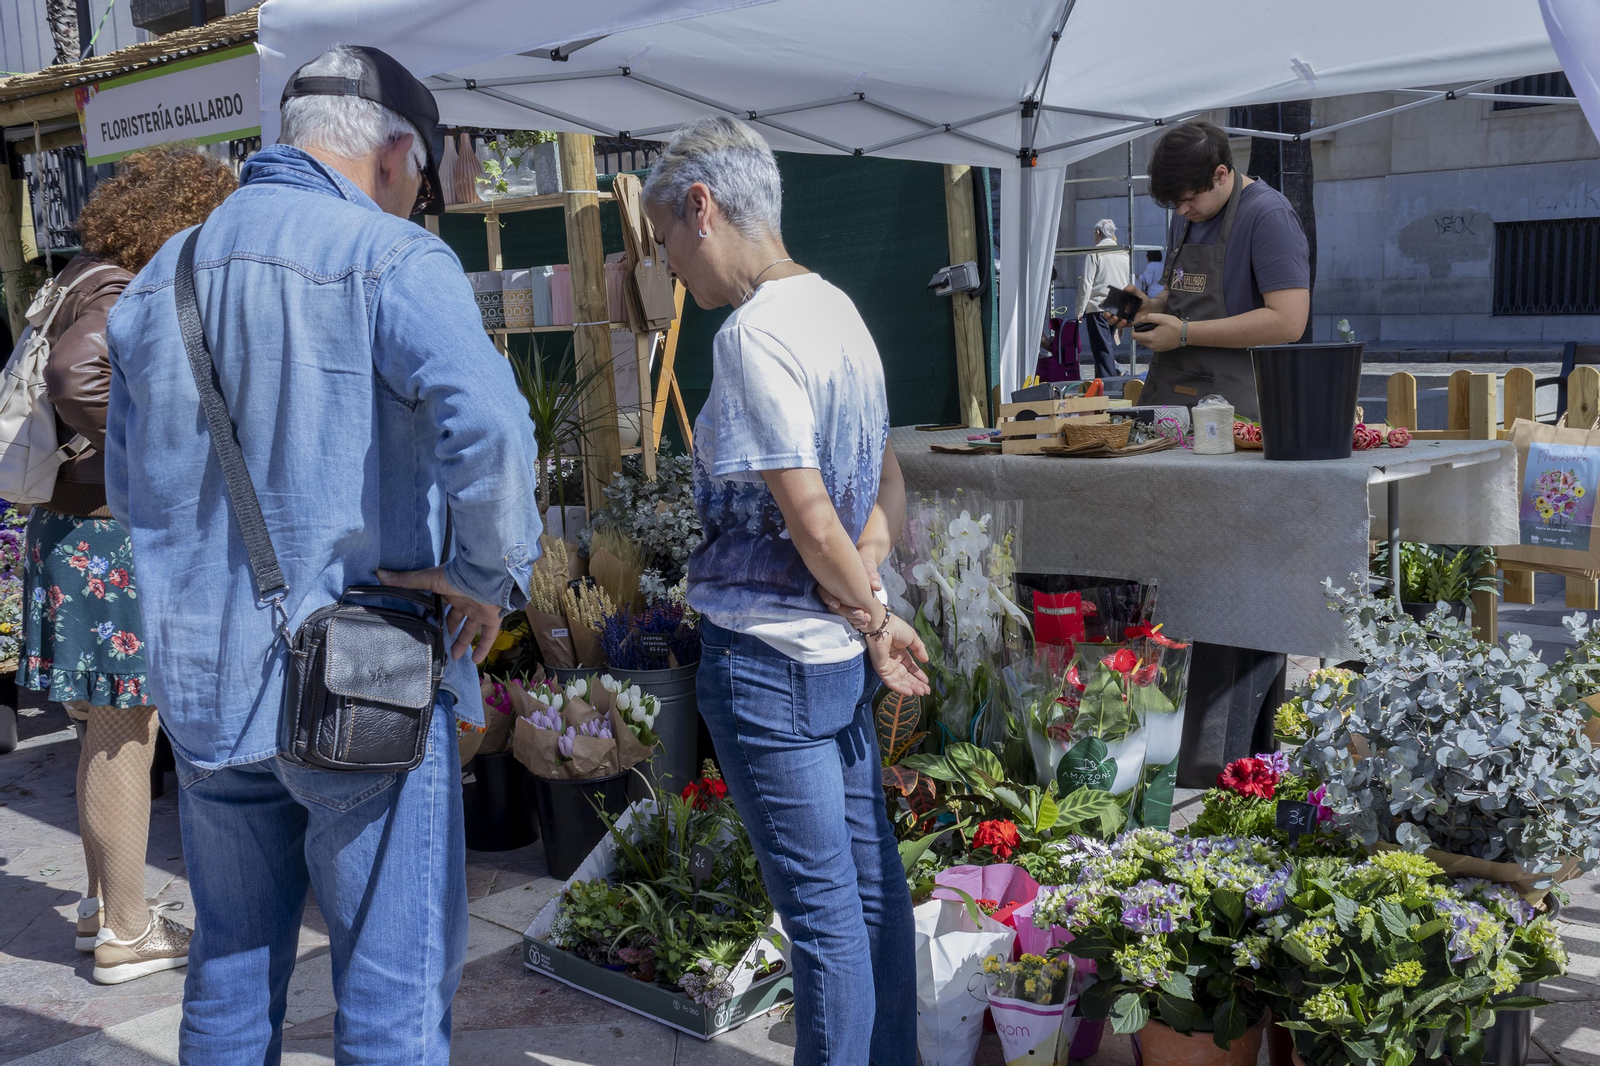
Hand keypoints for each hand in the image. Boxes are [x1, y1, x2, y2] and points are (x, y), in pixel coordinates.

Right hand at [375, 565, 500, 663]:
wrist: (485, 575)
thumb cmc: (456, 576)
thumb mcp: (428, 579)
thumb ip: (406, 580)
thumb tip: (379, 574)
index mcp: (450, 591)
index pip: (442, 606)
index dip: (435, 616)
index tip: (427, 628)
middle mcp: (465, 600)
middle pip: (456, 619)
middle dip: (449, 632)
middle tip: (440, 645)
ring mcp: (480, 609)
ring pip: (471, 629)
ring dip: (463, 643)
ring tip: (453, 658)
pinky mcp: (493, 617)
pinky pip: (489, 635)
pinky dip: (484, 647)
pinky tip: (475, 661)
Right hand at [819, 555, 883, 629]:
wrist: (870, 573)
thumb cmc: (867, 567)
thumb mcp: (870, 569)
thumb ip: (872, 576)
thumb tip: (877, 587)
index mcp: (833, 580)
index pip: (823, 591)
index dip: (828, 598)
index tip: (837, 604)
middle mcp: (834, 592)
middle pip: (833, 606)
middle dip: (846, 612)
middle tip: (861, 614)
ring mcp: (840, 601)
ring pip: (840, 614)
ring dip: (852, 619)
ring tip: (865, 620)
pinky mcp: (847, 608)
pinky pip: (848, 618)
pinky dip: (855, 622)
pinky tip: (864, 623)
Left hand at [866, 615, 930, 696]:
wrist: (883, 627)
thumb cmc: (897, 629)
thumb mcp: (913, 638)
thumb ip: (919, 650)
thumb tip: (926, 661)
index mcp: (901, 653)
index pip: (911, 667)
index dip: (919, 674)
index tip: (927, 681)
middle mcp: (894, 661)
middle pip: (906, 676)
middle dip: (917, 683)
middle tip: (926, 691)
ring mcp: (888, 666)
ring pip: (900, 681)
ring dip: (911, 687)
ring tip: (921, 692)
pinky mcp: (881, 670)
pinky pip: (891, 682)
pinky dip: (900, 688)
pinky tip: (910, 692)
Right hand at [1105, 283, 1148, 328]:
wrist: (1150, 308)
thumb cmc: (1142, 300)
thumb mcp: (1138, 293)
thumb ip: (1133, 289)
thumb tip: (1126, 288)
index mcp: (1117, 303)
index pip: (1107, 304)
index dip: (1104, 304)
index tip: (1104, 303)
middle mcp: (1117, 311)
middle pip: (1107, 314)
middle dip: (1106, 314)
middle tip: (1109, 313)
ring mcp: (1120, 318)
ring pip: (1111, 321)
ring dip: (1112, 320)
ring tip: (1116, 318)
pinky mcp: (1126, 324)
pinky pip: (1120, 326)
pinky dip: (1121, 324)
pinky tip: (1124, 321)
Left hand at [1132, 312, 1182, 351]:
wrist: (1185, 334)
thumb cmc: (1174, 325)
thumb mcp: (1162, 318)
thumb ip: (1149, 317)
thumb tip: (1141, 319)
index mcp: (1150, 337)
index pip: (1135, 336)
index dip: (1134, 330)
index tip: (1138, 326)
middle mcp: (1151, 345)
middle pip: (1139, 340)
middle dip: (1139, 334)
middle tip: (1146, 327)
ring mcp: (1156, 349)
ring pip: (1144, 344)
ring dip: (1145, 337)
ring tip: (1152, 330)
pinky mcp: (1160, 350)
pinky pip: (1151, 346)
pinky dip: (1150, 341)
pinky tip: (1157, 335)